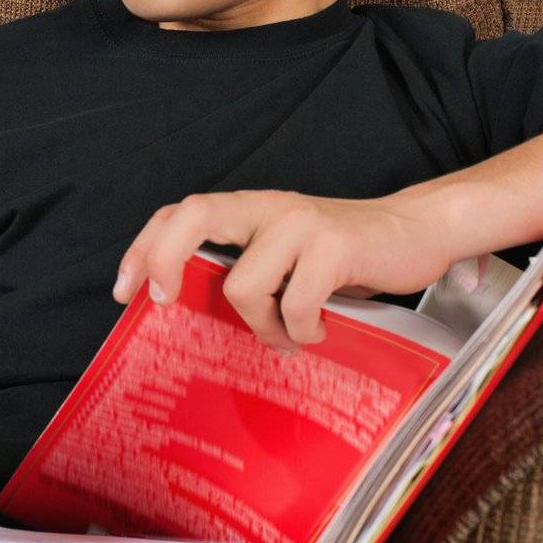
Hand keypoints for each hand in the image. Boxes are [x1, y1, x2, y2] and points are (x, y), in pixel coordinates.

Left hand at [114, 190, 455, 351]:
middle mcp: (266, 206)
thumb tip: (195, 317)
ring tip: (287, 336)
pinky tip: (318, 331)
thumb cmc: (344, 255)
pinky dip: (300, 331)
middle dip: (163, 260)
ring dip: (260, 325)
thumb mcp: (284, 257)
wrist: (418, 231)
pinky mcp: (334, 245)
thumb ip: (245, 271)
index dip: (143, 248)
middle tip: (164, 303)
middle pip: (192, 214)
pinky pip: (294, 304)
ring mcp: (299, 222)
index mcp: (247, 210)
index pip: (177, 213)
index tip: (124, 292)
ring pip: (243, 284)